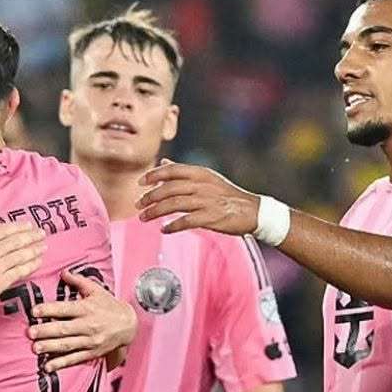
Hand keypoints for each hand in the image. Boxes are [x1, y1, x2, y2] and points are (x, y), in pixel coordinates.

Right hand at [0, 214, 45, 318]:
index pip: (5, 230)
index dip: (20, 227)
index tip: (29, 225)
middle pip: (16, 241)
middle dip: (32, 236)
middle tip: (42, 234)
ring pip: (20, 256)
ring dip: (34, 250)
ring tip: (43, 247)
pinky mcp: (0, 283)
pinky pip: (19, 272)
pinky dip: (30, 266)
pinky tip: (37, 262)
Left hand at [27, 270, 136, 371]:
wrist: (129, 325)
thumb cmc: (109, 306)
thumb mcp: (96, 290)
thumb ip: (79, 281)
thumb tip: (63, 272)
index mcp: (86, 309)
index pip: (65, 309)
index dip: (49, 310)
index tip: (34, 311)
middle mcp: (88, 326)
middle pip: (64, 329)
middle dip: (46, 331)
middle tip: (30, 332)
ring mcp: (90, 341)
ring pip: (67, 345)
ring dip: (50, 347)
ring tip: (35, 348)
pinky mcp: (91, 353)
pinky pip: (75, 359)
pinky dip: (61, 364)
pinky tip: (48, 367)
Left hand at [136, 160, 260, 235]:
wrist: (252, 211)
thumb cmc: (227, 195)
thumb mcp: (206, 178)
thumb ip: (183, 171)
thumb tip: (164, 162)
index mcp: (200, 173)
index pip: (172, 170)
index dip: (153, 175)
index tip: (140, 182)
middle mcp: (202, 185)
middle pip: (168, 188)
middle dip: (150, 197)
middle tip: (138, 205)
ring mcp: (206, 201)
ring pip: (173, 204)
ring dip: (155, 211)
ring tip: (144, 217)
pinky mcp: (211, 217)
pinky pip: (186, 221)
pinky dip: (172, 226)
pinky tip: (164, 229)